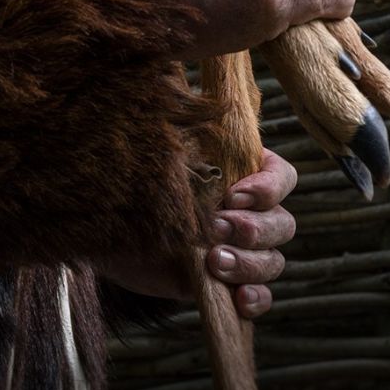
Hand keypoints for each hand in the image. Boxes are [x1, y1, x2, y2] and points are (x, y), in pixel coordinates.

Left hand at [94, 148, 298, 316]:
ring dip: (249, 263)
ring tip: (213, 260)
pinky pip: (260, 296)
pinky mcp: (227, 284)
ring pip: (273, 260)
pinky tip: (239, 299)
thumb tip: (187, 90)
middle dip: (254, 228)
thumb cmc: (135, 181)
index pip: (282, 177)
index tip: (233, 194)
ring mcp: (241, 250)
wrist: (106, 231)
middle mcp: (249, 212)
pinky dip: (256, 299)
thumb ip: (181, 132)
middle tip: (216, 227)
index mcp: (242, 174)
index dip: (268, 188)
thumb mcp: (157, 153)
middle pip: (283, 222)